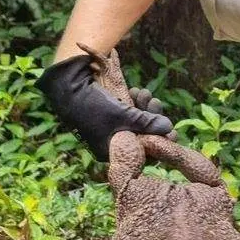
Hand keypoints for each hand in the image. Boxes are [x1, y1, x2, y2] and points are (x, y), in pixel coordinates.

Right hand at [35, 55, 173, 160]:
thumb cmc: (93, 106)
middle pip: (141, 136)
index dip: (159, 142)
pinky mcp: (108, 115)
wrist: (66, 86)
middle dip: (152, 118)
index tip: (173, 131)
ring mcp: (110, 129)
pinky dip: (134, 104)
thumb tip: (169, 128)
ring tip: (145, 93)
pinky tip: (136, 91)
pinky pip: (128, 114)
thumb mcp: (123, 116)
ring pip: (136, 123)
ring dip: (144, 108)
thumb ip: (147, 123)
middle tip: (156, 102)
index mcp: (111, 152)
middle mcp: (111, 143)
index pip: (142, 154)